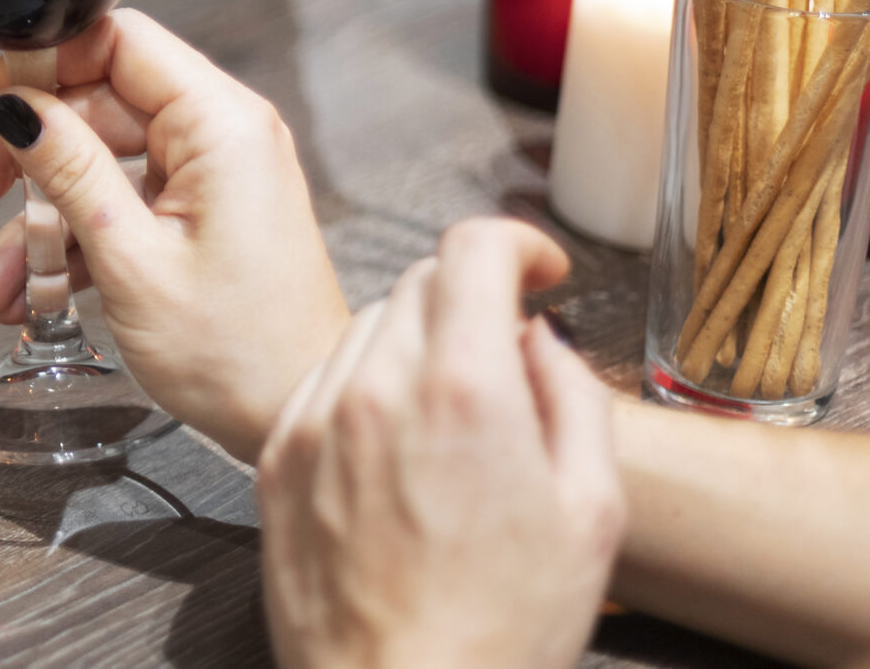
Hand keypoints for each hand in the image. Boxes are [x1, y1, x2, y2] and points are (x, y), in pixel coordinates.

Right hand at [0, 9, 346, 458]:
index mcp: (219, 124)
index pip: (116, 40)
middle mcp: (219, 135)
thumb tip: (16, 105)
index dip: (44, 62)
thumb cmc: (240, 355)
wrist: (300, 423)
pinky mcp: (199, 215)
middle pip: (94, 105)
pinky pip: (118, 205)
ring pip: (95, 165)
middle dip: (22, 161)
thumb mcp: (132, 259)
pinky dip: (71, 245)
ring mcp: (209, 176)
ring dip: (36, 222)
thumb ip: (70, 170)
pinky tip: (26, 297)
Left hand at [258, 219, 625, 668]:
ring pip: (366, 326)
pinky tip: (396, 445)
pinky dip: (363, 386)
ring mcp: (316, 419)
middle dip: (471, 297)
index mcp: (464, 388)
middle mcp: (377, 387)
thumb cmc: (503, 627)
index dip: (515, 242)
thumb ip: (572, 397)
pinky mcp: (277, 456)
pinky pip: (321, 380)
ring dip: (414, 340)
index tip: (538, 270)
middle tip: (505, 351)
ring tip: (453, 412)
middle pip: (419, 281)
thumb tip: (539, 340)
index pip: (471, 249)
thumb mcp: (591, 512)